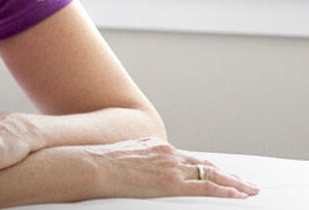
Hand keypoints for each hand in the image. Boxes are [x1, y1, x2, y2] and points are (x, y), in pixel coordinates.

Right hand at [86, 137, 257, 200]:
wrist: (93, 166)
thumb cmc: (99, 164)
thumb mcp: (122, 155)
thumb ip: (138, 161)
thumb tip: (140, 170)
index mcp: (155, 146)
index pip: (188, 158)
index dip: (207, 167)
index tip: (219, 172)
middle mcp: (167, 153)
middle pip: (205, 164)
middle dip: (227, 174)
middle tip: (245, 182)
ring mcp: (171, 166)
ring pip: (211, 173)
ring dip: (233, 183)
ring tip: (248, 190)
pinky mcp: (171, 183)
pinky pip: (205, 188)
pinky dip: (225, 191)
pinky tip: (237, 195)